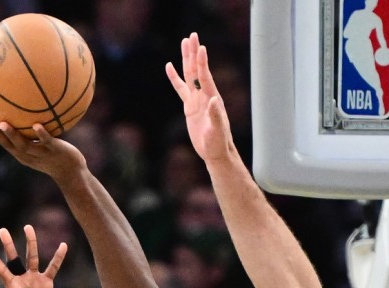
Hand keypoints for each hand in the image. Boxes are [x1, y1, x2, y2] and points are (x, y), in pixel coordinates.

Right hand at [0, 119, 85, 179]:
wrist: (72, 172)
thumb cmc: (55, 156)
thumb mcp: (40, 146)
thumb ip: (31, 134)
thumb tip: (25, 112)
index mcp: (22, 154)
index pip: (4, 143)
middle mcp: (29, 155)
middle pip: (9, 145)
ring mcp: (41, 154)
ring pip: (24, 146)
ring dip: (13, 135)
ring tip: (3, 124)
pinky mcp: (55, 151)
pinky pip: (46, 142)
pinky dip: (41, 134)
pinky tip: (37, 125)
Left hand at [0, 224, 67, 287]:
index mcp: (11, 287)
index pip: (2, 271)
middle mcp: (21, 279)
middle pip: (14, 258)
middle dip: (8, 245)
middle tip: (2, 230)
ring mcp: (34, 279)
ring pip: (32, 257)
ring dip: (31, 243)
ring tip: (28, 227)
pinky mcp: (47, 283)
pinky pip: (53, 268)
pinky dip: (58, 257)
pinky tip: (63, 245)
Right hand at [166, 33, 234, 163]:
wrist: (215, 152)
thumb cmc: (219, 143)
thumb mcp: (218, 130)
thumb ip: (216, 115)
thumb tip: (214, 100)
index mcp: (212, 99)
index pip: (205, 77)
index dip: (202, 63)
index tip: (200, 47)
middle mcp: (204, 95)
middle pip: (196, 70)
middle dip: (193, 53)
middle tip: (191, 35)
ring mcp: (196, 100)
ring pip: (189, 75)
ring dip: (186, 59)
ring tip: (184, 42)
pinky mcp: (189, 107)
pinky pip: (180, 89)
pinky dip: (175, 78)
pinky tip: (169, 66)